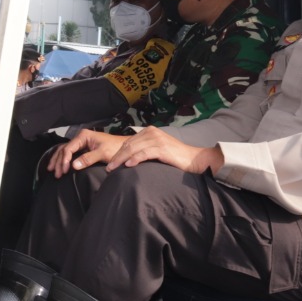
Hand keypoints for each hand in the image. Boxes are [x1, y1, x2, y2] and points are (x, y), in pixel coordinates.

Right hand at [46, 129, 126, 177]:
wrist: (125, 148)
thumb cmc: (116, 148)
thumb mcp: (102, 153)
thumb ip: (88, 158)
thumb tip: (74, 165)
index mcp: (84, 136)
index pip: (69, 148)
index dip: (64, 160)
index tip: (64, 170)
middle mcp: (81, 138)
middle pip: (64, 149)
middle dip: (58, 161)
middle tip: (56, 173)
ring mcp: (82, 143)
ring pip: (65, 151)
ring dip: (58, 161)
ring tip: (53, 171)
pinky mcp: (84, 149)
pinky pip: (70, 154)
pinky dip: (64, 160)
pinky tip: (60, 166)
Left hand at [105, 126, 221, 174]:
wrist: (193, 159)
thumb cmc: (175, 157)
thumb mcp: (157, 149)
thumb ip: (145, 150)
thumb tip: (128, 159)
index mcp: (149, 131)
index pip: (128, 142)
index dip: (117, 153)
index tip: (110, 163)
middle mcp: (152, 132)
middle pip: (128, 145)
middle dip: (116, 157)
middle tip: (108, 168)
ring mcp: (157, 139)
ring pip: (133, 149)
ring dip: (121, 159)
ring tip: (113, 168)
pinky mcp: (162, 148)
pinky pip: (144, 153)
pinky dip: (135, 159)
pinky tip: (128, 165)